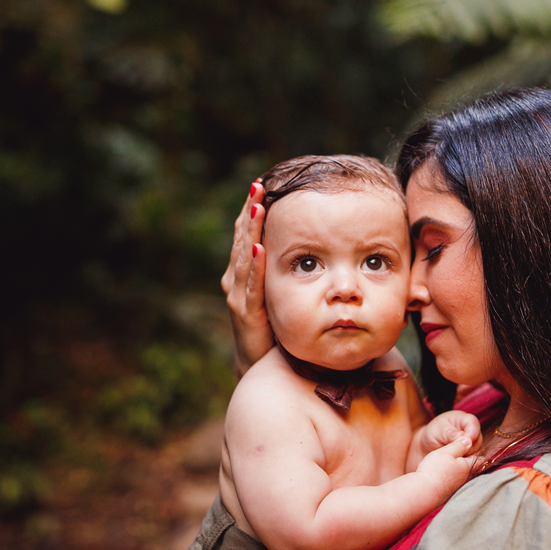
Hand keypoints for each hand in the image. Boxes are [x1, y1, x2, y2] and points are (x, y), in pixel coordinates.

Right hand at [220, 180, 272, 376]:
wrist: (261, 365)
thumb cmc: (275, 327)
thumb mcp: (282, 290)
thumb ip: (289, 268)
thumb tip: (314, 243)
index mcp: (245, 272)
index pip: (248, 234)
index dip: (253, 209)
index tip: (262, 185)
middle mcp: (236, 280)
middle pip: (242, 238)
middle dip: (250, 211)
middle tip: (258, 185)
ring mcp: (238, 296)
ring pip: (244, 257)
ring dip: (250, 231)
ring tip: (257, 207)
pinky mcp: (245, 313)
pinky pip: (251, 285)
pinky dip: (254, 265)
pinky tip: (259, 247)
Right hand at [415, 434, 476, 499]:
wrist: (423, 492)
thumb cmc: (434, 470)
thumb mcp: (446, 452)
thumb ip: (459, 445)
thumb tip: (469, 440)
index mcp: (468, 467)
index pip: (480, 459)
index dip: (477, 451)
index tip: (471, 445)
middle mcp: (466, 479)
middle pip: (471, 468)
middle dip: (468, 460)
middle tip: (459, 452)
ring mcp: (457, 487)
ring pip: (462, 475)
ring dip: (458, 469)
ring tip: (448, 463)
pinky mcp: (449, 493)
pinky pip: (454, 483)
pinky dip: (451, 477)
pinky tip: (442, 475)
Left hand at [421, 410, 482, 455]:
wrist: (429, 445)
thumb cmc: (433, 433)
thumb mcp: (438, 430)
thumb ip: (449, 433)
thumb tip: (462, 436)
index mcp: (464, 419)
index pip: (473, 425)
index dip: (470, 435)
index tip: (463, 444)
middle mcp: (471, 430)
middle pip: (478, 440)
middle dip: (468, 448)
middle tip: (456, 452)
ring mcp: (472, 442)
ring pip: (477, 451)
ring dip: (467, 456)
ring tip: (454, 456)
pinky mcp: (471, 453)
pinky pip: (474, 459)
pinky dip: (466, 462)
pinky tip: (456, 461)